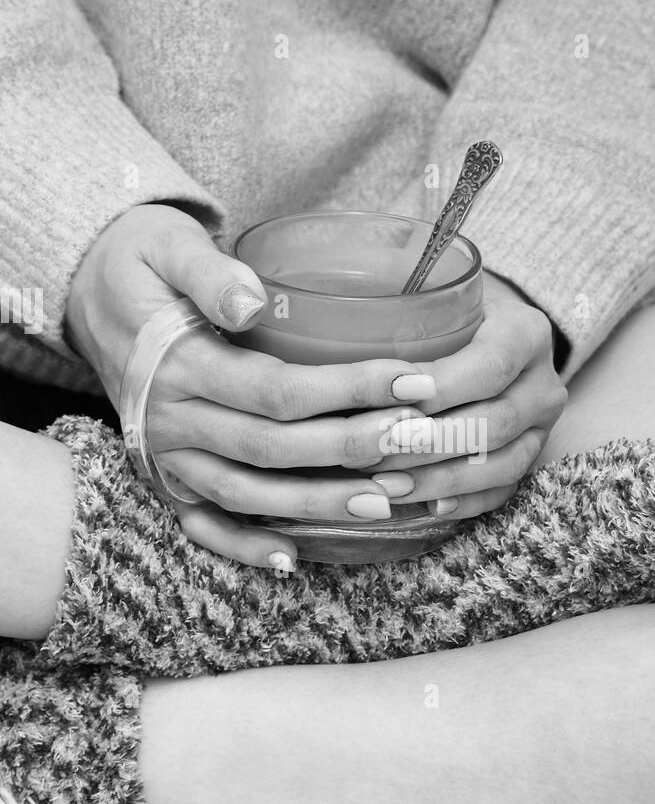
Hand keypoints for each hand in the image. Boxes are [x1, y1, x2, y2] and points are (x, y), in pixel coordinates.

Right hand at [66, 204, 439, 566]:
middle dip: (352, 448)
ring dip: (317, 504)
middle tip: (418, 441)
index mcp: (176, 364)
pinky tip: (292, 558)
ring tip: (386, 500)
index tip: (412, 382)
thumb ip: (210, 273)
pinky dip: (242, 546)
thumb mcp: (169, 245)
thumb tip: (252, 303)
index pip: (275, 390)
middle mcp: (168, 420)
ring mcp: (165, 456)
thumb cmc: (142, 260)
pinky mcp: (164, 474)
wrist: (85, 288)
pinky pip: (202, 523)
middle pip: (272, 449)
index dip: (348, 391)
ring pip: (247, 493)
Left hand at [370, 273, 567, 518]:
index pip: (490, 366)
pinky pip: (502, 491)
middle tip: (373, 451)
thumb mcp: (435, 295)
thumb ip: (402, 310)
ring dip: (441, 479)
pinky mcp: (530, 459)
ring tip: (385, 485)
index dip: (442, 387)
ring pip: (502, 465)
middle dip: (430, 443)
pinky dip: (463, 502)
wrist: (491, 332)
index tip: (390, 397)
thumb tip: (333, 329)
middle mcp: (544, 383)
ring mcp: (542, 427)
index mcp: (526, 333)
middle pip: (495, 422)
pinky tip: (424, 507)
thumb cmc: (448, 312)